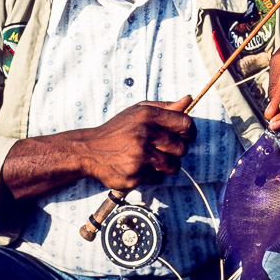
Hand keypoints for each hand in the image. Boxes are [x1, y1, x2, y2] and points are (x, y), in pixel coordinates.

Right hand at [3, 96, 195, 198]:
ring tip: (152, 159)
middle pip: (181, 148)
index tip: (186, 136)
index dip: (190, 132)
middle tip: (164, 149)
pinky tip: (139, 167)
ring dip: (166, 165)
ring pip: (172, 166)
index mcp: (147, 116)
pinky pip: (157, 179)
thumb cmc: (118, 129)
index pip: (185, 124)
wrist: (89, 150)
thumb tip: (189, 99)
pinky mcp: (134, 176)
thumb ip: (165, 107)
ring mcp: (139, 157)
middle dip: (176, 150)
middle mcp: (144, 135)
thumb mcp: (138, 111)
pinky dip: (152, 175)